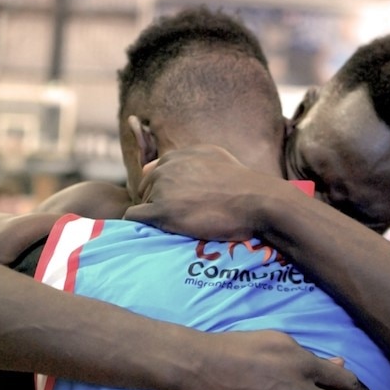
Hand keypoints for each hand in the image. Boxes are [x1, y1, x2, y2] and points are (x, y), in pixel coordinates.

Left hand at [124, 144, 287, 240]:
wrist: (255, 201)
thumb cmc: (242, 184)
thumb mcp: (216, 157)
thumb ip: (190, 158)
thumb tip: (166, 163)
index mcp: (177, 156)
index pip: (153, 174)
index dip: (163, 192)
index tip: (178, 206)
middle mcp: (165, 168)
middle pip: (145, 190)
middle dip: (156, 204)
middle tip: (177, 221)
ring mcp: (161, 189)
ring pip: (141, 205)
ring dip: (152, 218)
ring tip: (173, 229)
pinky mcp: (162, 211)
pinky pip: (134, 218)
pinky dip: (140, 227)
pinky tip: (156, 233)